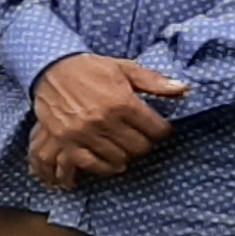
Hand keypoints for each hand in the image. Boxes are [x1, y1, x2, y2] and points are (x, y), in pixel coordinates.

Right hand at [28, 54, 184, 181]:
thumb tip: (184, 89)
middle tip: (141, 137)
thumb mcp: (124, 68)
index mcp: (122, 102)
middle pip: (139, 148)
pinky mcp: (67, 141)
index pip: (157, 130)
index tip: (159, 129)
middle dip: (145, 144)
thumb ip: (154, 81)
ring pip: (118, 159)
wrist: (50, 69)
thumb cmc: (90, 68)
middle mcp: (104, 120)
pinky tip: (112, 163)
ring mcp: (83, 133)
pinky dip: (104, 167)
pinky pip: (91, 164)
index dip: (163, 131)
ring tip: (125, 146)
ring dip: (126, 155)